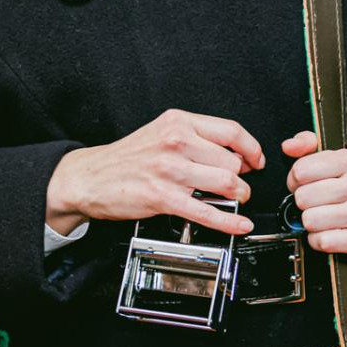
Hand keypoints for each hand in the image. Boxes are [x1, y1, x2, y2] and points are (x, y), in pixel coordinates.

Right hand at [46, 110, 264, 237]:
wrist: (89, 176)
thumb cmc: (126, 157)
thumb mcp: (161, 132)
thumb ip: (195, 137)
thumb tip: (233, 154)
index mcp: (178, 122)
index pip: (231, 131)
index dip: (251, 149)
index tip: (256, 160)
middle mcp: (176, 141)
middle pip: (231, 161)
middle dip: (242, 178)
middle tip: (239, 185)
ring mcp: (169, 169)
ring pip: (226, 183)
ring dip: (238, 197)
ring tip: (235, 200)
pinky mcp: (163, 197)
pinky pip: (206, 211)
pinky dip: (229, 222)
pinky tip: (238, 225)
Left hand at [281, 132, 346, 263]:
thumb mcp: (339, 160)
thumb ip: (309, 145)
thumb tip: (289, 147)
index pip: (302, 170)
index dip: (296, 180)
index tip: (306, 184)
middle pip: (303, 197)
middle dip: (305, 203)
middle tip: (318, 203)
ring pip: (310, 220)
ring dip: (313, 224)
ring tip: (327, 218)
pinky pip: (322, 241)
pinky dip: (320, 241)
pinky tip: (332, 233)